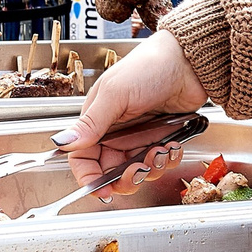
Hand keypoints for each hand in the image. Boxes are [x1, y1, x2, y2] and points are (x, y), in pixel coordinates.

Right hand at [54, 31, 208, 186]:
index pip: (83, 158)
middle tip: (141, 169)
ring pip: (138, 170)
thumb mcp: (115, 95)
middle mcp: (115, 131)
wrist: (189, 61)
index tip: (103, 190)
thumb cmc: (150, 66)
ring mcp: (139, 136)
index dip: (90, 178)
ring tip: (162, 150)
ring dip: (152, 167)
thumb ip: (90, 123)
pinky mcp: (160, 138)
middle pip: (111, 171)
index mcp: (97, 120)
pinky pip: (160, 162)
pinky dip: (168, 160)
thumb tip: (62, 142)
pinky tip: (173, 146)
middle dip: (127, 177)